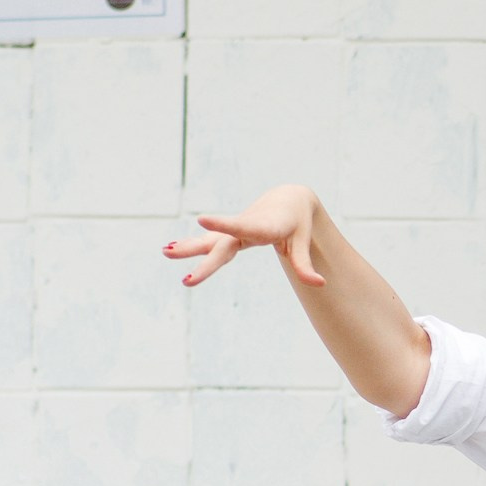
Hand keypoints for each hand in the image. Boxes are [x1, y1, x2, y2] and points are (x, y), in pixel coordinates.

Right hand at [163, 184, 325, 289]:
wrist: (288, 201)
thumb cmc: (297, 224)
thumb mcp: (302, 243)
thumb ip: (305, 265)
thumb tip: (319, 284)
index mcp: (262, 226)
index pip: (241, 227)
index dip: (223, 224)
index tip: (201, 219)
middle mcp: (244, 228)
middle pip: (221, 244)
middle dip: (203, 258)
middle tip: (182, 271)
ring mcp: (234, 231)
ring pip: (210, 241)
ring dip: (188, 247)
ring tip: (166, 252)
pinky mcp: (230, 236)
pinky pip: (209, 242)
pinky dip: (193, 246)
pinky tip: (171, 250)